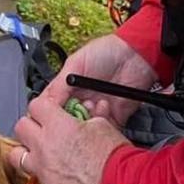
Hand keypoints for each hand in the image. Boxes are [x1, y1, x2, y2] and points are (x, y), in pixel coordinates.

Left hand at [9, 97, 129, 183]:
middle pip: (20, 127)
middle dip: (31, 125)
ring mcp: (43, 170)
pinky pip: (36, 177)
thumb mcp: (104, 126)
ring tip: (41, 152)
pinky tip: (57, 172)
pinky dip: (43, 173)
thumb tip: (91, 111)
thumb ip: (90, 117)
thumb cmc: (115, 157)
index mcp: (57, 126)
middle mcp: (44, 147)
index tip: (50, 110)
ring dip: (27, 151)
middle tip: (44, 129)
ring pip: (17, 155)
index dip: (43, 106)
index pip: (35, 105)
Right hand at [39, 34, 157, 127]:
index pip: (51, 107)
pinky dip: (102, 125)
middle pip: (66, 122)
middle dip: (69, 119)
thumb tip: (45, 104)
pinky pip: (103, 131)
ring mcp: (97, 111)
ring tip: (91, 104)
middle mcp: (81, 102)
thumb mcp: (76, 63)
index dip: (48, 114)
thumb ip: (60, 84)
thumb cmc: (107, 52)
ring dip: (86, 120)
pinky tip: (104, 109)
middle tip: (75, 108)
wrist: (138, 55)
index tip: (48, 117)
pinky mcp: (113, 118)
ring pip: (84, 129)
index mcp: (68, 88)